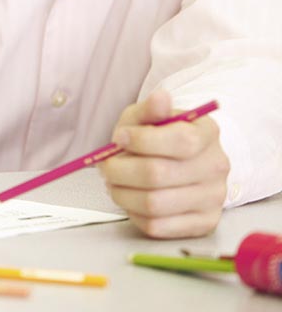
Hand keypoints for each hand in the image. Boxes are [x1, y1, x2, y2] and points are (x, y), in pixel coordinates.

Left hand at [99, 90, 229, 237]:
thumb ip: (150, 109)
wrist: (180, 161)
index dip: (141, 141)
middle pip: (158, 175)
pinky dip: (133, 213)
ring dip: (121, 193)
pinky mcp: (203, 224)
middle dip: (119, 170)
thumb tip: (160, 97)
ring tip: (114, 182)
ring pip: (154, 204)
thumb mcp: (149, 116)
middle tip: (106, 166)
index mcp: (207, 134)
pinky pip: (157, 227)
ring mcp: (213, 199)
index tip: (118, 138)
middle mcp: (217, 167)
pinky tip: (129, 198)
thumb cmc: (158, 136)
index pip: (180, 141)